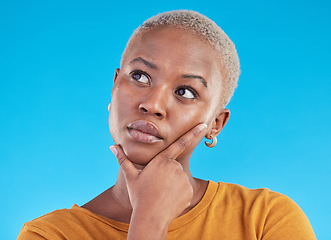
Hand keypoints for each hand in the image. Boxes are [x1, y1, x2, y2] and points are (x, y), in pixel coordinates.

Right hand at [110, 123, 206, 238]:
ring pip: (179, 178)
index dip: (193, 133)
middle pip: (173, 166)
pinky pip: (184, 189)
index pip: (180, 143)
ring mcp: (183, 179)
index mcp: (162, 160)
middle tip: (156, 186)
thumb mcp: (131, 176)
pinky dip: (178, 193)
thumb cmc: (139, 195)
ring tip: (161, 194)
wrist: (150, 217)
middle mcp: (175, 167)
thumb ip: (123, 159)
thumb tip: (112, 146)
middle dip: (167, 174)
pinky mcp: (189, 190)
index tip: (203, 125)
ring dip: (172, 184)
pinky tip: (169, 200)